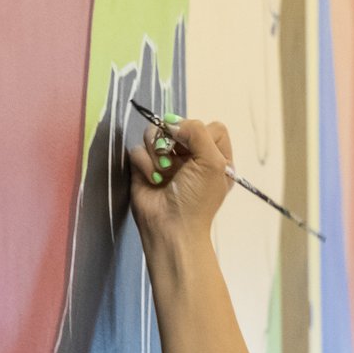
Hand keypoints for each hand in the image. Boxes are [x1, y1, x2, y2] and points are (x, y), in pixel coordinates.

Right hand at [124, 113, 233, 255]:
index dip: (201, 132)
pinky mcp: (144, 167)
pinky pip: (138, 149)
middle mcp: (191, 156)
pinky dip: (145, 163)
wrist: (171, 228)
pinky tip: (153, 179)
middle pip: (179, 126)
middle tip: (175, 158)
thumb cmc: (197, 199)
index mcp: (215, 157)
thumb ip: (197, 132)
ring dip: (158, 151)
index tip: (194, 147)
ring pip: (155, 134)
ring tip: (163, 171)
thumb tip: (171, 124)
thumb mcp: (212, 163)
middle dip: (175, 140)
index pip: (211, 127)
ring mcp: (166, 160)